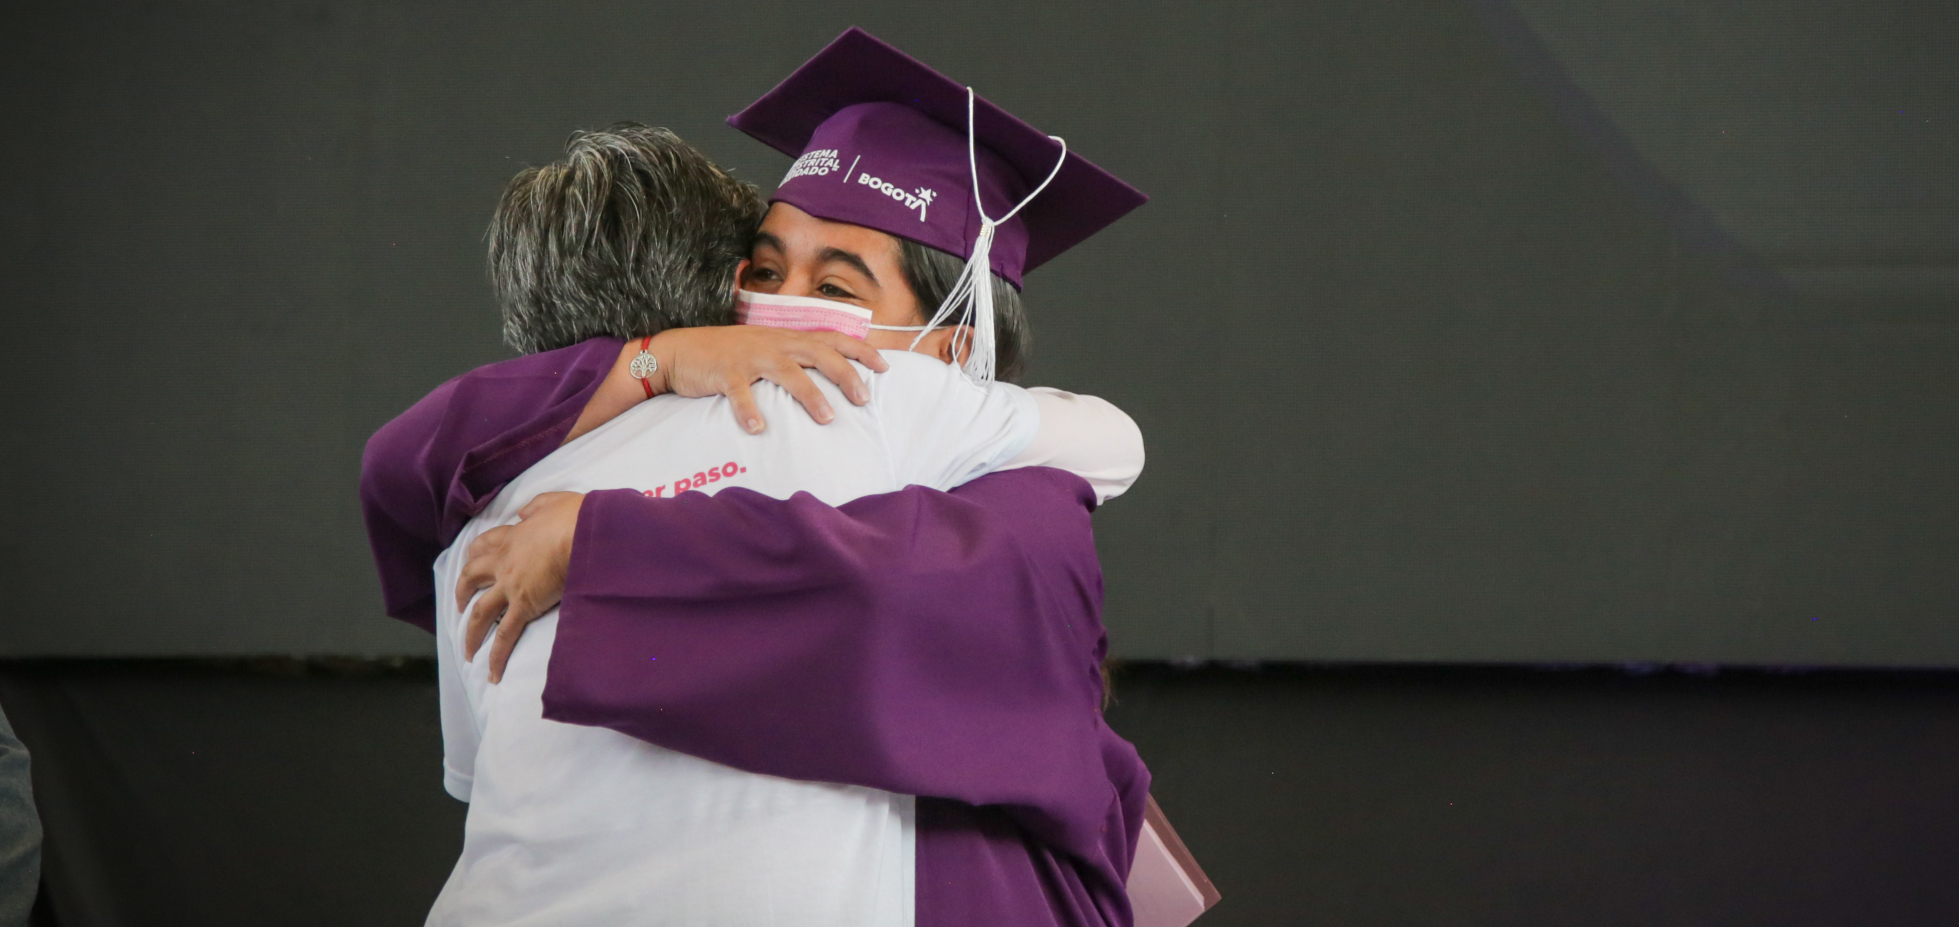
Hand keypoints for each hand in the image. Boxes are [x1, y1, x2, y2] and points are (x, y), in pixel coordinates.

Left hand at [455, 491, 583, 682]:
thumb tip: (523, 513)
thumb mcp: (552, 502)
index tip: (473, 559)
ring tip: (468, 650)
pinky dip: (496, 656)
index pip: (486, 544)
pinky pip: (505, 635)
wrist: (583, 532)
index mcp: (513, 537)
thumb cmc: (574, 516)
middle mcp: (504, 562)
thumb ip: (535, 507)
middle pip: (472, 577)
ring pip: (480, 612)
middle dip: (463, 591)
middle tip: (461, 605)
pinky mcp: (524, 606)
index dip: (477, 552)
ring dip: (471, 632)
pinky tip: (492, 673)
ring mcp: (511, 586)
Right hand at [652, 325, 887, 433]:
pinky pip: (739, 392)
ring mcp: (749, 357)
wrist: (681, 350)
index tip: (886, 366)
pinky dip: (749, 410)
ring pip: (787, 372)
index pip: (832, 339)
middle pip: (818, 353)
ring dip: (809, 395)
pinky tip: (759, 429)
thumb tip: (829, 375)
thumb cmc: (729, 354)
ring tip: (827, 418)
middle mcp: (773, 345)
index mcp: (786, 339)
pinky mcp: (725, 373)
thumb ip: (795, 358)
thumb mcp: (766, 349)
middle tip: (863, 399)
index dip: (860, 350)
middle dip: (845, 375)